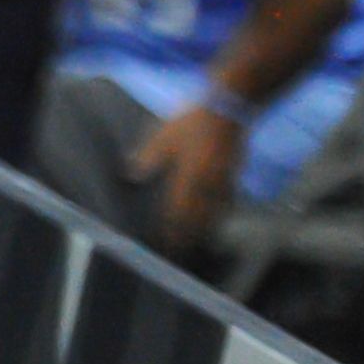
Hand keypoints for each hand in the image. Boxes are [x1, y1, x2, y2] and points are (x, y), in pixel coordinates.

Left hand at [126, 99, 247, 250]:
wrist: (227, 110)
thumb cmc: (192, 121)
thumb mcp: (165, 136)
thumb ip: (148, 157)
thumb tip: (130, 175)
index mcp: (188, 177)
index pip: (178, 213)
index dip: (173, 231)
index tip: (167, 246)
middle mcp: (207, 186)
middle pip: (198, 219)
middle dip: (189, 237)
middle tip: (181, 253)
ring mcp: (223, 182)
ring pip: (214, 213)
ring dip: (205, 229)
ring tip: (198, 244)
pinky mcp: (233, 175)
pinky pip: (226, 202)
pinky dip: (219, 214)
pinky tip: (216, 219)